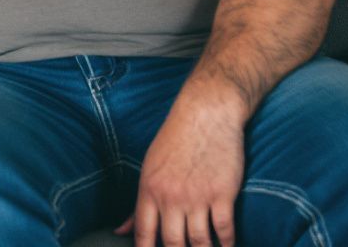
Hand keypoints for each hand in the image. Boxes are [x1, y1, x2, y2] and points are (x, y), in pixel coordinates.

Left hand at [118, 99, 243, 246]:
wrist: (205, 113)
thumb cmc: (175, 140)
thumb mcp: (149, 168)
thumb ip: (138, 205)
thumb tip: (120, 230)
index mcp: (149, 190)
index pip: (144, 233)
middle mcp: (171, 196)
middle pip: (172, 243)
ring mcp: (197, 196)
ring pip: (199, 241)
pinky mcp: (222, 193)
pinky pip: (224, 230)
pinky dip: (227, 244)